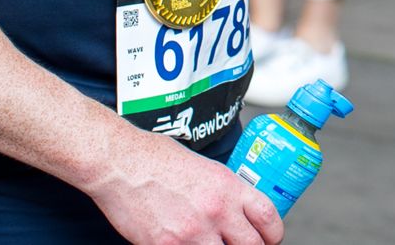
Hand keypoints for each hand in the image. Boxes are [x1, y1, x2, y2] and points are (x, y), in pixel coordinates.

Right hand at [88, 129, 282, 244]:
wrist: (121, 163)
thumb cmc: (156, 159)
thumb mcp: (204, 168)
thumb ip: (224, 192)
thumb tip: (236, 212)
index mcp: (228, 186)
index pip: (268, 218)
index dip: (273, 234)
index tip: (270, 239)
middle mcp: (216, 210)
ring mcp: (192, 232)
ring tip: (211, 244)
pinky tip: (184, 244)